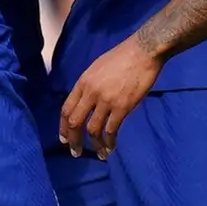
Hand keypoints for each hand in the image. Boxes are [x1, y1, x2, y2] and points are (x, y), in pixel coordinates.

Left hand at [56, 38, 162, 156]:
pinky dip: (110, 141)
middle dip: (73, 140)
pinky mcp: (122, 106)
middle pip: (75, 122)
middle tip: (76, 152)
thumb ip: (89, 86)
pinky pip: (112, 129)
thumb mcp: (97, 68)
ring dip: (94, 145)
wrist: (143, 51)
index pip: (66, 109)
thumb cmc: (122, 57)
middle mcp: (91, 93)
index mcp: (83, 82)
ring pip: (93, 129)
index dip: (63, 127)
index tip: (64, 138)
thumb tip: (86, 102)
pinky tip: (111, 147)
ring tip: (99, 154)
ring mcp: (106, 100)